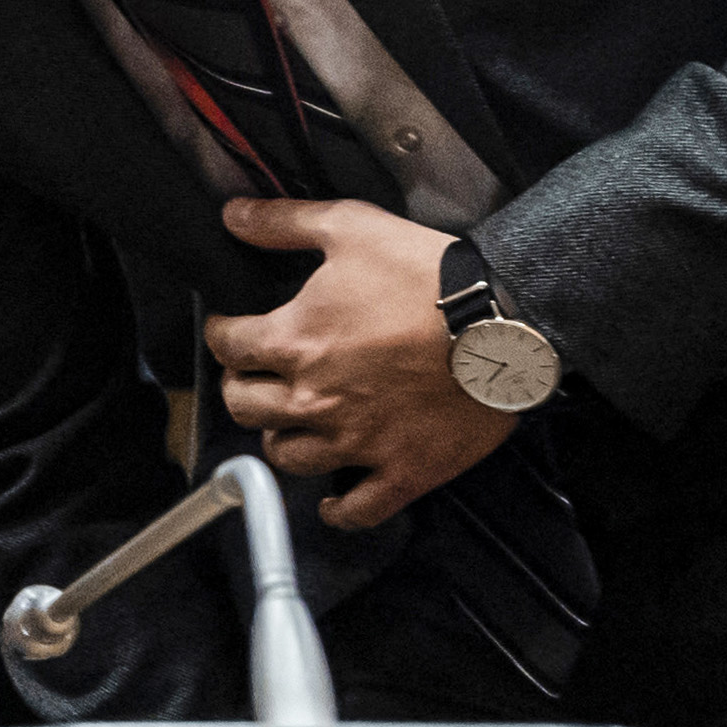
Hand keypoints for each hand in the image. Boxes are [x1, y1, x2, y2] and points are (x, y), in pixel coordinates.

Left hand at [202, 197, 518, 530]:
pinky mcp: (402, 471)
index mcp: (295, 341)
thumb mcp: (350, 228)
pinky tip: (332, 501)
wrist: (503, 321)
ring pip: (287, 456)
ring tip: (291, 422)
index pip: (227, 346)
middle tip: (257, 374)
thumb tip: (233, 216)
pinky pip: (358, 510)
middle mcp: (315, 399)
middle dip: (243, 385)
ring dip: (281, 437)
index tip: (230, 330)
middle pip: (244, 405)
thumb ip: (284, 223)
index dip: (223, 334)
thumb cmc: (428, 275)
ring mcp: (357, 442)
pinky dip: (339, 510)